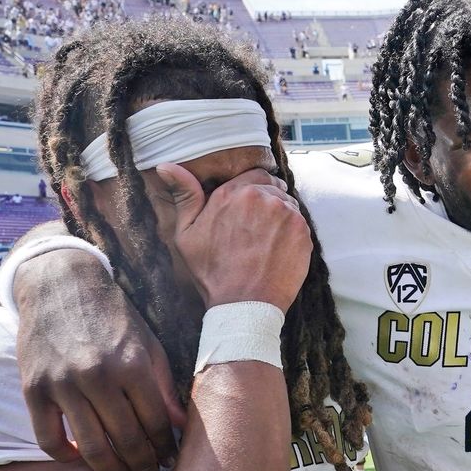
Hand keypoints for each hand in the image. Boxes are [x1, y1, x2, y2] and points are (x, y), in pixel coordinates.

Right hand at [15, 250, 185, 470]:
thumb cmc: (114, 317)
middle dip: (143, 467)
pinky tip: (81, 457)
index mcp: (133, 365)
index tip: (170, 463)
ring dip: (111, 470)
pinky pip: (48, 438)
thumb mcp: (150, 345)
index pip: (156, 423)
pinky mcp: (34, 388)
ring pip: (91, 446)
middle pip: (126, 440)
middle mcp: (98, 376)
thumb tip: (180, 426)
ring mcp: (63, 384)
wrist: (61, 285)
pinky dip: (66, 456)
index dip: (165, 448)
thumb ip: (165, 386)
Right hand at [155, 164, 311, 310]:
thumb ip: (184, 195)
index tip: (250, 206)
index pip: (254, 175)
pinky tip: (278, 249)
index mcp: (234, 193)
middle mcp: (263, 198)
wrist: (244, 304)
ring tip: (267, 239)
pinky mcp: (303, 232)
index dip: (253, 189)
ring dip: (281, 215)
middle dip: (267, 200)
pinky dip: (292, 232)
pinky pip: (300, 223)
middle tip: (258, 226)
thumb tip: (166, 165)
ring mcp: (287, 214)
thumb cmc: (212, 272)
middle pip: (273, 187)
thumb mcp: (187, 234)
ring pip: (288, 204)